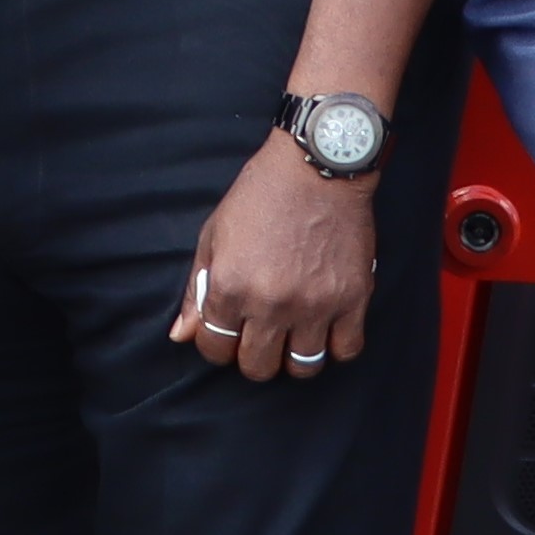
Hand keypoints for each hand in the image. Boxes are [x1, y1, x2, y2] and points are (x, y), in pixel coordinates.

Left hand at [174, 134, 383, 382]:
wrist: (317, 167)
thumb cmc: (260, 196)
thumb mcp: (214, 236)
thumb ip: (195, 291)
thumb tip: (181, 336)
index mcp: (230, 287)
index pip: (215, 348)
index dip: (216, 346)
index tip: (226, 334)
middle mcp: (271, 303)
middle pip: (258, 367)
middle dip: (252, 357)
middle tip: (258, 337)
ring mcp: (316, 304)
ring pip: (303, 366)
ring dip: (293, 358)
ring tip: (292, 337)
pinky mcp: (354, 298)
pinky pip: (347, 350)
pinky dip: (335, 347)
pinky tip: (325, 329)